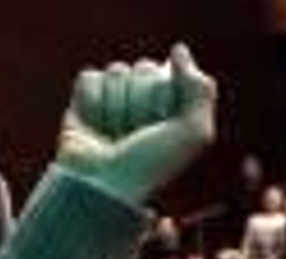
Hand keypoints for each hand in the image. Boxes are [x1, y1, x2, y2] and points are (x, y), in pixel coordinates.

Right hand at [57, 43, 215, 205]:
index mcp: (175, 104)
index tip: (163, 124)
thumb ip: (200, 89)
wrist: (105, 182)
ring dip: (117, 106)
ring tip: (118, 134)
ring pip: (116, 71)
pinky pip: (90, 77)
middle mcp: (147, 99)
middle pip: (143, 68)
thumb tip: (179, 50)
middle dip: (141, 102)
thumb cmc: (153, 163)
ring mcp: (116, 97)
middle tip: (139, 133)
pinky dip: (93, 103)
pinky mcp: (86, 100)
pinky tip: (97, 127)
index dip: (165, 96)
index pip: (171, 71)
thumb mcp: (195, 133)